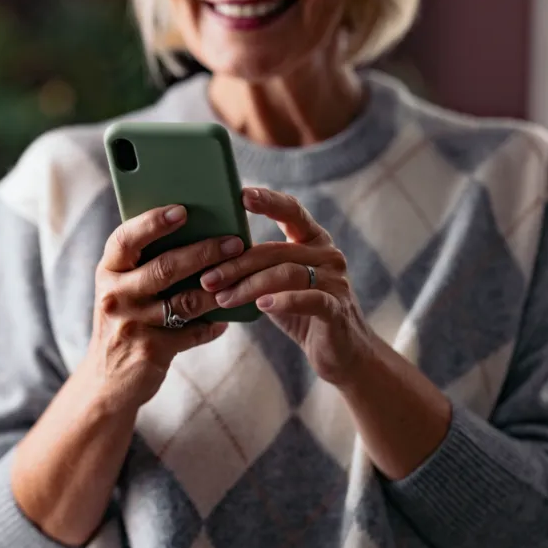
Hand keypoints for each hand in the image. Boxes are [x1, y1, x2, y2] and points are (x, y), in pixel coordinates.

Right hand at [84, 204, 243, 409]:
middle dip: (205, 252)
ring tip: (243, 277)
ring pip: (186, 300)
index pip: (125, 239)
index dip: (152, 222)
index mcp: (107, 272)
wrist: (106, 382)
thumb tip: (196, 234)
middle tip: (235, 242)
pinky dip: (214, 324)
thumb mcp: (121, 291)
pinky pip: (193, 332)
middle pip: (164, 267)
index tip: (182, 210)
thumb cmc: (123, 324)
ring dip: (219, 288)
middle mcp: (114, 296)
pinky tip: (227, 318)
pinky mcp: (151, 350)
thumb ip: (143, 266)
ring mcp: (132, 324)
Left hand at [198, 187, 377, 385]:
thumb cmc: (300, 313)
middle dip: (237, 263)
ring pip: (286, 273)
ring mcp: (335, 281)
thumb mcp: (276, 285)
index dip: (268, 201)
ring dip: (249, 285)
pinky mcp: (338, 308)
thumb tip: (208, 256)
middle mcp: (327, 254)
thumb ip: (257, 267)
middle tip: (207, 278)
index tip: (240, 195)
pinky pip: (309, 299)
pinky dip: (283, 301)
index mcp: (312, 240)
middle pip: (276, 250)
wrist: (341, 352)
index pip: (291, 211)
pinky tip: (261, 305)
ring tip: (222, 297)